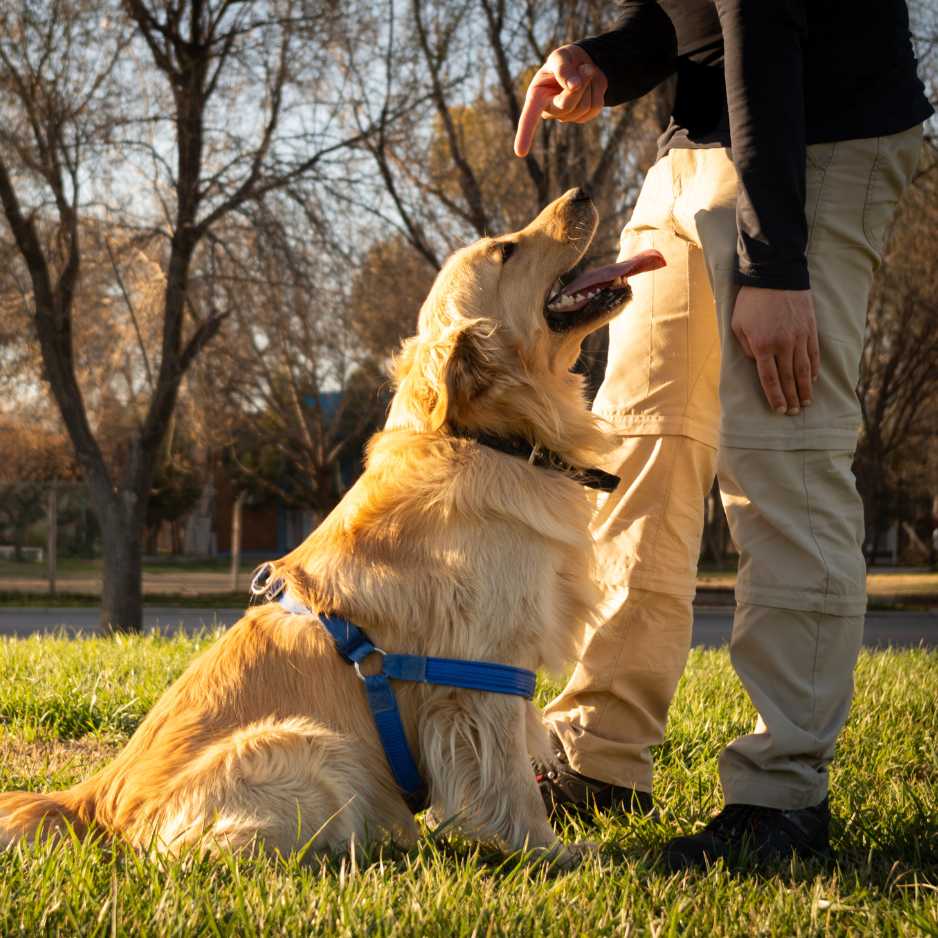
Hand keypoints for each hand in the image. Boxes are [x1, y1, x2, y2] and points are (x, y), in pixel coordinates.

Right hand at [514, 45, 606, 157]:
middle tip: (585, 68)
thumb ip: (562, 69)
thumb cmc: (565, 61)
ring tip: (586, 71)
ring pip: (584, 106)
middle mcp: (550, 111)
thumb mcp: (560, 57)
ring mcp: (567, 117)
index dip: (525, 134)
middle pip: (567, 106)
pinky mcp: (584, 117)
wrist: (582, 64)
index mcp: (537, 97)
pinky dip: (598, 88)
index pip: (529, 117)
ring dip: (590, 83)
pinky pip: (596, 106)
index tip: (520, 152)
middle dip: (579, 86)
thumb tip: (573, 86)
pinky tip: (592, 82)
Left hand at [731, 287, 820, 414]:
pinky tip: (812, 380)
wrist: (775, 275)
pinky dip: (813, 369)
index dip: (775, 397)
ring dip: (805, 389)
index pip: (770, 379)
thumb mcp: (737, 326)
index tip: (780, 410)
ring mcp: (799, 337)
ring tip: (806, 402)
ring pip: (804, 369)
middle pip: (789, 378)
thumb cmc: (750, 302)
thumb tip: (757, 364)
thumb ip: (746, 348)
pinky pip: (813, 354)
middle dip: (792, 398)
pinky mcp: (810, 329)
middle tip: (795, 412)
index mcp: (762, 346)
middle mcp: (783, 345)